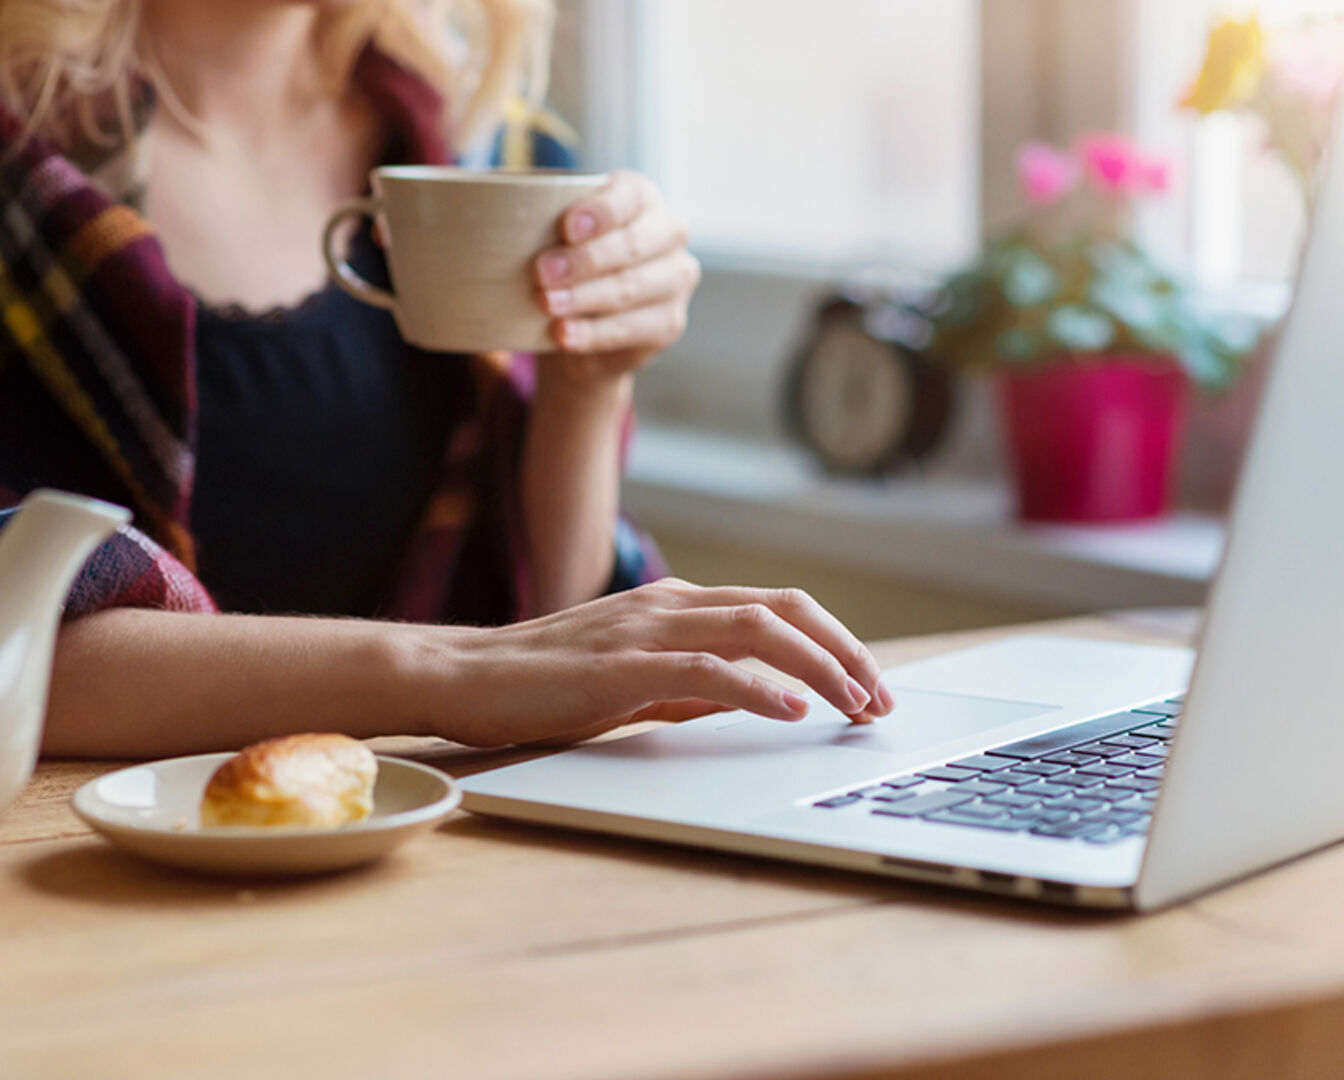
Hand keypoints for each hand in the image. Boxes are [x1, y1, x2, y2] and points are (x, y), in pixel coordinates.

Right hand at [426, 579, 895, 747]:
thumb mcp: (634, 680)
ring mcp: (646, 628)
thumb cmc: (541, 683)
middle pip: (783, 609)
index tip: (868, 686)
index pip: (775, 609)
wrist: (461, 676)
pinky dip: (758, 687)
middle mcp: (669, 604)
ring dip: (819, 666)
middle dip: (846, 650)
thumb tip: (758, 699)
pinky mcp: (622, 665)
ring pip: (757, 629)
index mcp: (675, 605)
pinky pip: (706, 669)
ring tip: (854, 705)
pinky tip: (792, 710)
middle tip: (881, 698)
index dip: (834, 642)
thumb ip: (692, 683)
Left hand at [532, 171, 700, 380]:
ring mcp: (675, 279)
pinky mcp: (669, 323)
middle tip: (540, 273)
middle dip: (583, 260)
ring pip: (630, 287)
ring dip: (583, 297)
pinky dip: (592, 334)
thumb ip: (539, 218)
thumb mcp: (553, 235)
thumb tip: (493, 212)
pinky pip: (631, 329)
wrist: (582, 328)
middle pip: (630, 245)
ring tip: (545, 304)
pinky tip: (563, 335)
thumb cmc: (565, 264)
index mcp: (642, 197)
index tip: (565, 228)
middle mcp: (669, 233)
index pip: (629, 197)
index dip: (600, 212)